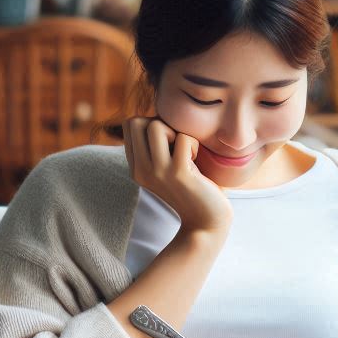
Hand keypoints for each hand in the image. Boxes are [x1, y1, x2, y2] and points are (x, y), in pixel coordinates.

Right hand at [122, 116, 231, 235]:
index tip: (169, 142)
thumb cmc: (195, 189)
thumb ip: (159, 145)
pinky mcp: (179, 174)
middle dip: (160, 123)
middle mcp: (142, 170)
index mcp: (136, 168)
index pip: (130, 125)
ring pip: (155, 125)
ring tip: (187, 152)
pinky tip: (197, 161)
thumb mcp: (169, 167)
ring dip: (176, 131)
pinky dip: (194, 144)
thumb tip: (159, 114)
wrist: (207, 223)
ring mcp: (158, 172)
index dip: (151, 123)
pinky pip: (184, 138)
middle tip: (177, 144)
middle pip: (137, 121)